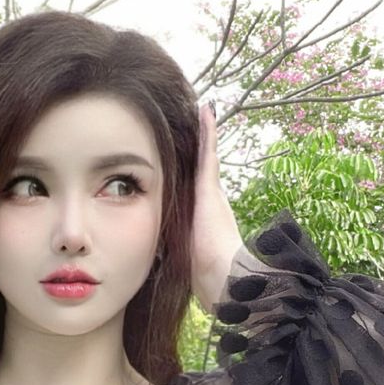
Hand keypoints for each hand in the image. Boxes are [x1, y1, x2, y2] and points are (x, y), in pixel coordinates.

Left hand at [191, 102, 243, 314]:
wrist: (222, 276)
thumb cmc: (202, 275)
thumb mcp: (181, 256)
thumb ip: (175, 249)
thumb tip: (160, 257)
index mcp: (201, 216)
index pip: (192, 186)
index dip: (189, 169)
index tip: (184, 152)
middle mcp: (210, 200)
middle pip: (199, 167)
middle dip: (198, 145)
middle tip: (195, 118)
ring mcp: (212, 192)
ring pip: (204, 156)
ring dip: (203, 134)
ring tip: (201, 108)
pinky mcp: (211, 188)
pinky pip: (207, 153)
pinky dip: (207, 132)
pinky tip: (206, 110)